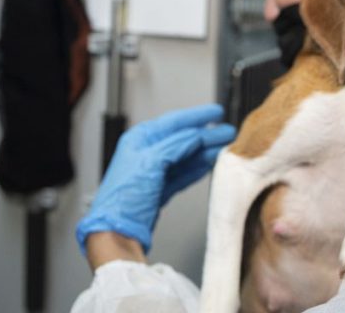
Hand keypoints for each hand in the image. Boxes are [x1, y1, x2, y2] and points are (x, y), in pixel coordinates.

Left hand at [75, 104, 234, 257]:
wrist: (118, 231)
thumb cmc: (123, 198)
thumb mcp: (151, 163)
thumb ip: (175, 146)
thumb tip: (194, 135)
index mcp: (140, 140)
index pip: (173, 122)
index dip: (196, 117)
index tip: (215, 112)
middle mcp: (146, 153)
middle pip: (182, 139)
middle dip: (206, 135)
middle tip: (227, 132)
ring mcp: (154, 172)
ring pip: (185, 157)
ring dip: (205, 152)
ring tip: (225, 147)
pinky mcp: (160, 190)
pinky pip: (183, 174)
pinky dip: (198, 168)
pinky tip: (209, 164)